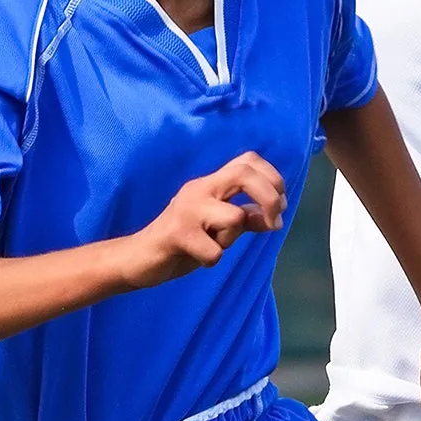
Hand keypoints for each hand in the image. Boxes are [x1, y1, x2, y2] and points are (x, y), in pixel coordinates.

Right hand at [123, 154, 286, 287]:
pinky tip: (197, 258)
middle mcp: (200, 189)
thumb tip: (273, 217)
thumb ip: (244, 219)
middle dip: (269, 197)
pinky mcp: (178, 234)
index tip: (280, 205)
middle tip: (275, 223)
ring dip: (232, 238)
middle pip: (244, 174)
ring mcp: (188, 209)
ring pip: (233, 217)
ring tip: (213, 244)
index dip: (272, 177)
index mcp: (211, 185)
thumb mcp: (219, 229)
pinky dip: (212, 260)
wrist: (140, 257)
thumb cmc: (183, 243)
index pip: (248, 161)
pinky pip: (214, 251)